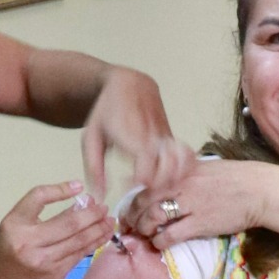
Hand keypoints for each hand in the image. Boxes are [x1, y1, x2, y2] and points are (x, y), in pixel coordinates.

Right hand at [0, 181, 112, 278]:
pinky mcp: (55, 275)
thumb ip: (40, 215)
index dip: (60, 189)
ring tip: (110, 221)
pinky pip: (79, 255)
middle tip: (103, 207)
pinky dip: (94, 244)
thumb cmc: (7, 256)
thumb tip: (80, 202)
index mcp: (15, 224)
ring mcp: (44, 260)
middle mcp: (29, 241)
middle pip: (69, 222)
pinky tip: (103, 237)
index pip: (38, 197)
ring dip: (99, 229)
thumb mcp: (14, 229)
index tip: (79, 187)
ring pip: (79, 241)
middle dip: (92, 213)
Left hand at [81, 67, 194, 200]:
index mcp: (133, 138)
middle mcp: (155, 138)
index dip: (138, 185)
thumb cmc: (106, 111)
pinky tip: (168, 176)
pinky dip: (183, 170)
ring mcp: (168, 137)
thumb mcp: (91, 137)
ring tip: (156, 185)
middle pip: (168, 173)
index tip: (126, 185)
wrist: (129, 84)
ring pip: (183, 165)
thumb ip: (93, 168)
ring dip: (172, 180)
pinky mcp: (174, 138)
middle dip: (156, 188)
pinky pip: (186, 157)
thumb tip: (99, 195)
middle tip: (141, 189)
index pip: (146, 172)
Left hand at [124, 159, 269, 248]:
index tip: (131, 208)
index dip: (134, 198)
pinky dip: (160, 241)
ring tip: (145, 234)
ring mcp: (190, 203)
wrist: (259, 190)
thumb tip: (168, 183)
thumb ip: (185, 174)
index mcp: (181, 169)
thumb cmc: (236, 178)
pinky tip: (159, 244)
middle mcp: (181, 183)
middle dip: (133, 215)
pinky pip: (170, 235)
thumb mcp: (205, 167)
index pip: (147, 182)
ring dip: (143, 229)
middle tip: (131, 225)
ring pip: (153, 217)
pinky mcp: (200, 223)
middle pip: (144, 200)